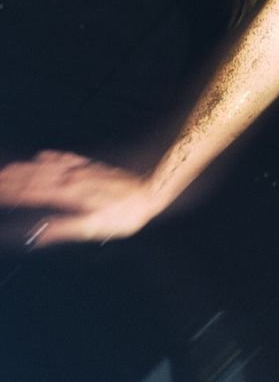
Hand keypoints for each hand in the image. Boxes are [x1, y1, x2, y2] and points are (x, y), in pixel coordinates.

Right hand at [0, 150, 157, 247]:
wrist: (152, 190)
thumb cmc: (124, 214)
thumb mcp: (94, 228)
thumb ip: (63, 229)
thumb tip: (37, 235)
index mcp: (70, 195)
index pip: (34, 193)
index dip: (14, 192)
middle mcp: (74, 180)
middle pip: (37, 178)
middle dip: (14, 179)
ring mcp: (84, 172)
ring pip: (50, 168)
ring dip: (28, 168)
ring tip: (8, 169)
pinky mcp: (94, 168)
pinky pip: (69, 160)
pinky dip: (54, 158)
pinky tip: (44, 155)